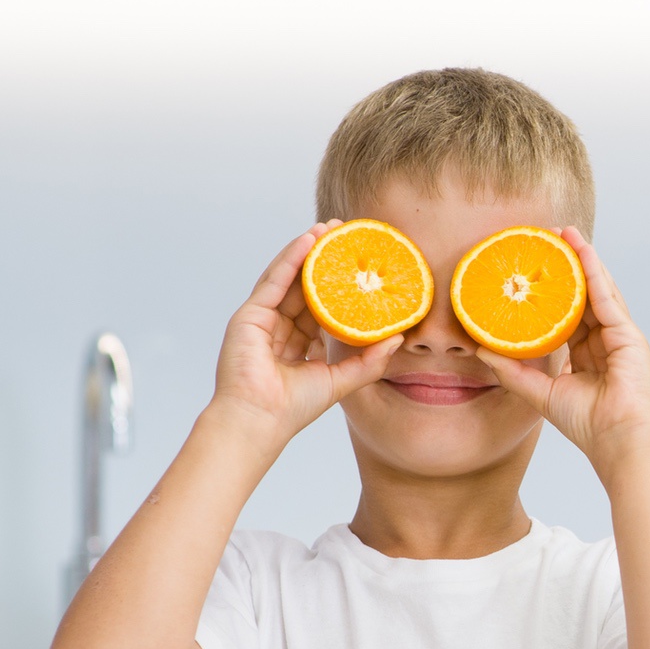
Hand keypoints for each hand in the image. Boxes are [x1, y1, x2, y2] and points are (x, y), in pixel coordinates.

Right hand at [209, 223, 403, 446]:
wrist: (260, 419)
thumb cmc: (294, 407)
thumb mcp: (342, 380)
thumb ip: (370, 361)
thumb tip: (399, 338)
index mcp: (301, 344)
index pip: (323, 306)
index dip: (341, 285)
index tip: (360, 263)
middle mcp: (281, 328)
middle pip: (306, 286)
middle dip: (325, 259)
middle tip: (346, 234)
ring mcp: (263, 319)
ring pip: (289, 277)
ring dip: (308, 250)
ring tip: (329, 228)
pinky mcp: (250, 314)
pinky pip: (273, 280)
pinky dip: (290, 259)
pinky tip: (308, 240)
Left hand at [474, 228, 649, 477]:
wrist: (618, 441)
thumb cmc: (588, 425)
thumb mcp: (541, 393)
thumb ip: (512, 372)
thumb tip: (480, 350)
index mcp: (589, 355)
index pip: (568, 315)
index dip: (552, 293)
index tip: (534, 270)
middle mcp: (605, 342)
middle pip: (584, 296)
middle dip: (567, 267)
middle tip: (547, 240)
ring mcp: (620, 337)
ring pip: (598, 290)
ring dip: (582, 259)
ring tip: (564, 233)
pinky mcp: (629, 335)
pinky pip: (607, 298)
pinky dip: (595, 273)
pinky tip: (582, 251)